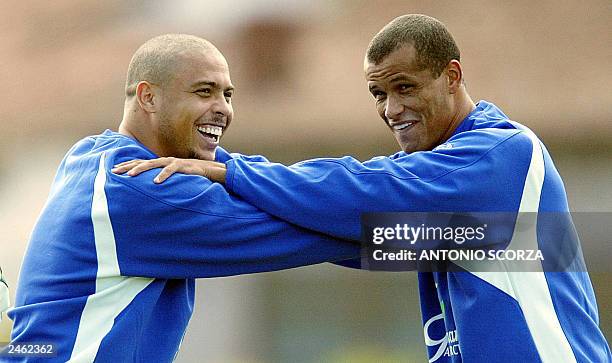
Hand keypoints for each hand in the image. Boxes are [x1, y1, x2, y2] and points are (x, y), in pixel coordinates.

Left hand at [112, 157, 226, 183]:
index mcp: (163, 164)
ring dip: (141, 169)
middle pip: (143, 161)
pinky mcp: (184, 166)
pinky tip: (156, 182)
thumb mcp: (176, 179)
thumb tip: (153, 192)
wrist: (213, 171)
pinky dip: (163, 175)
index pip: (142, 162)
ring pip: (154, 164)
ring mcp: (174, 162)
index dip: (128, 165)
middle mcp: (166, 161)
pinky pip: (171, 170)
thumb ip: (165, 182)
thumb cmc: (194, 176)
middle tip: (114, 171)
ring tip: (130, 175)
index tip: (114, 170)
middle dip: (128, 166)